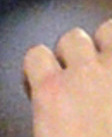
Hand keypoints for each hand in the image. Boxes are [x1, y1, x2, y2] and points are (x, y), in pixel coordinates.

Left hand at [24, 21, 111, 136]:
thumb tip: (104, 105)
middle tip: (84, 86)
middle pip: (106, 30)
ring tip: (58, 89)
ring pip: (72, 38)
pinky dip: (32, 70)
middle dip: (94, 53)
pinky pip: (35, 56)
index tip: (105, 80)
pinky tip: (36, 93)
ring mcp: (90, 71)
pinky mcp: (54, 88)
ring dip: (63, 59)